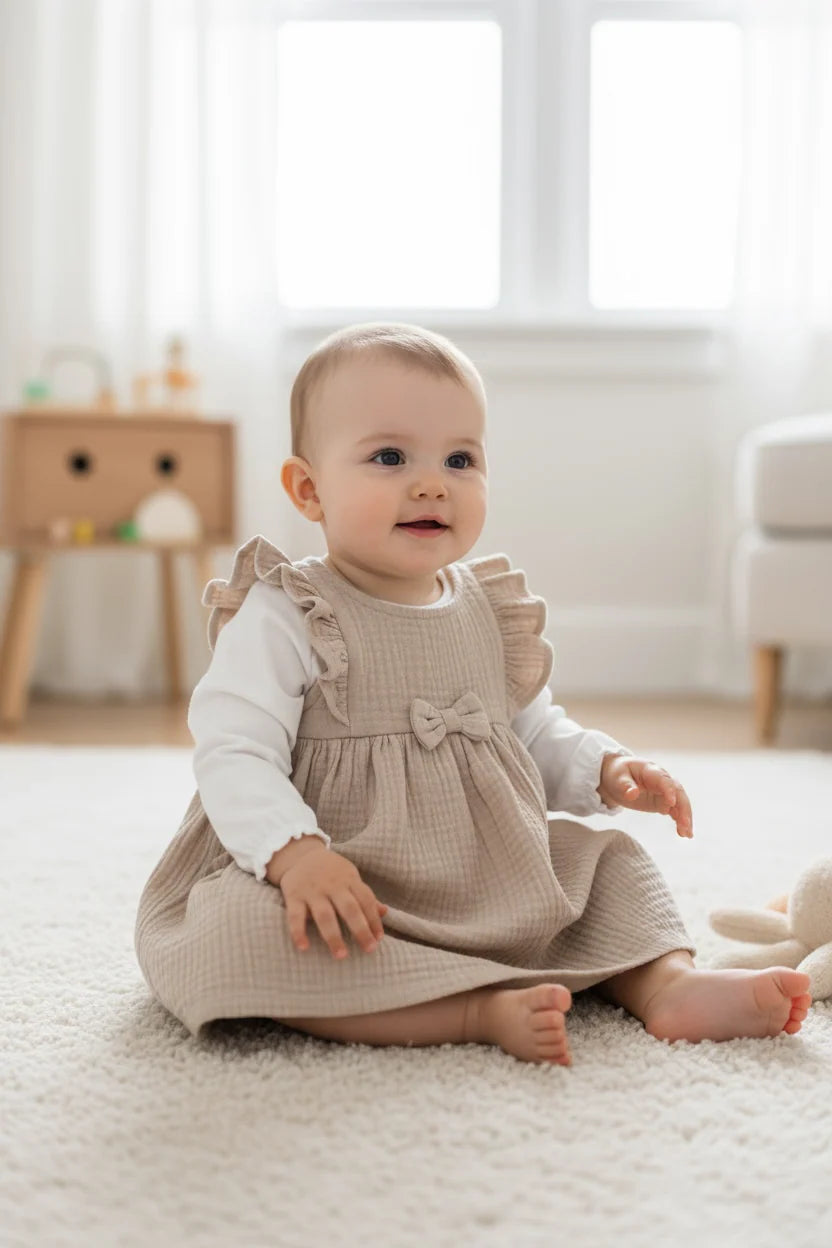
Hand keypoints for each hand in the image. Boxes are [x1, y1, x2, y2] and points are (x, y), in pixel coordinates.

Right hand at [278, 843, 388, 958]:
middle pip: (349, 908)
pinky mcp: (294, 896)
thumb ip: (364, 896)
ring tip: (341, 956)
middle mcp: (332, 885)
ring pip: (325, 915)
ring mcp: (313, 891)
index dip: (374, 919)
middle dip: (361, 930)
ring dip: (333, 936)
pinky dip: (298, 932)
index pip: (366, 900)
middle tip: (369, 949)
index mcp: (349, 879)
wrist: (299, 854)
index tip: (378, 939)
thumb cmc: (330, 871)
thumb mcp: (350, 876)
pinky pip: (295, 916)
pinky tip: (304, 947)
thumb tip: (384, 912)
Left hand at [598, 754, 693, 837]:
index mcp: (651, 770)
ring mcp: (665, 792)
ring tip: (687, 834)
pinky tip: (685, 834)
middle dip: (683, 807)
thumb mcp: (617, 778)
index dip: (668, 790)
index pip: (663, 779)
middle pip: (678, 792)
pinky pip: (676, 811)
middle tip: (685, 824)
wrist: (619, 777)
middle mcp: (663, 780)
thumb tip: (632, 793)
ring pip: (680, 803)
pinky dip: (681, 821)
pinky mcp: (664, 802)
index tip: (671, 803)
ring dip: (685, 817)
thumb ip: (625, 785)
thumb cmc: (618, 775)